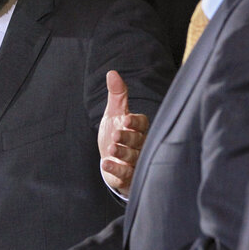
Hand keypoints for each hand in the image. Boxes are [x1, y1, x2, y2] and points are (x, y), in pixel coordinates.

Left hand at [98, 70, 149, 195]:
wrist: (111, 161)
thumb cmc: (116, 133)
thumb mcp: (115, 113)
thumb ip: (117, 95)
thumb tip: (112, 73)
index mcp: (138, 128)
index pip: (142, 123)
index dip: (135, 122)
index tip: (126, 120)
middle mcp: (140, 144)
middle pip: (138, 140)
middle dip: (128, 138)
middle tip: (116, 135)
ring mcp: (134, 161)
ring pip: (132, 157)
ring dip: (122, 153)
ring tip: (111, 149)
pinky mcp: (127, 176)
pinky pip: (124, 174)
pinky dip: (116, 170)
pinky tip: (106, 164)